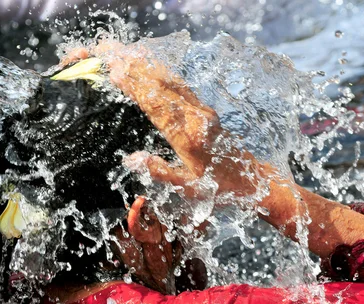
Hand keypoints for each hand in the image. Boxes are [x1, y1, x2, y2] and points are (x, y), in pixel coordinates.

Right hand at [60, 41, 269, 198]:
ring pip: (170, 81)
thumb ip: (161, 172)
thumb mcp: (190, 188)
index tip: (116, 71)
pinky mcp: (204, 109)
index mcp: (188, 136)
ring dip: (146, 66)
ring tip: (123, 53)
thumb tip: (131, 159)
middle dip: (134, 68)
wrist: (254, 180)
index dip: (135, 87)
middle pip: (160, 86)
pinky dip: (161, 72)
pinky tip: (150, 66)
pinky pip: (179, 85)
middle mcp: (195, 117)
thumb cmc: (221, 188)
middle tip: (109, 54)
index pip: (156, 106)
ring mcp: (201, 110)